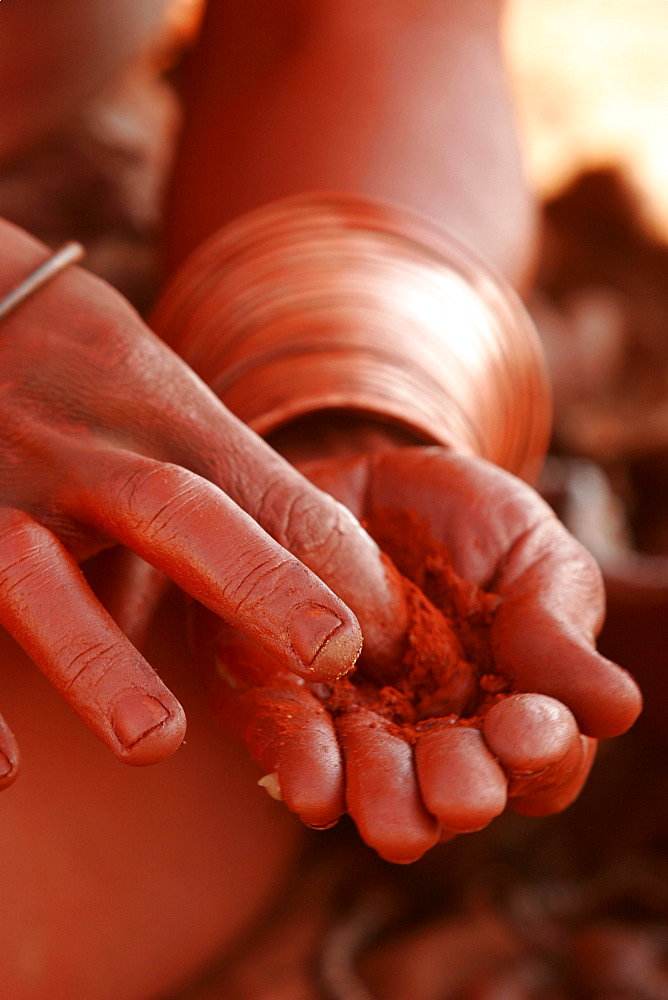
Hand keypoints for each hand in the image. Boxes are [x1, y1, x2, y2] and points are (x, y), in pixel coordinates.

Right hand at [0, 219, 411, 783]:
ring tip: (156, 742)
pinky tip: (10, 771)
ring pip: (36, 573)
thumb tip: (335, 569)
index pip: (261, 489)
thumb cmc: (72, 364)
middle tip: (334, 653)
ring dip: (98, 660)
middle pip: (173, 512)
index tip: (390, 635)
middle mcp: (79, 449)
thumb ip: (224, 472)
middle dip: (257, 583)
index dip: (332, 562)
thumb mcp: (153, 389)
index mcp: (156, 413)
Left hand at [196, 446, 641, 863]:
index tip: (527, 727)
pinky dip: (305, 773)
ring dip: (384, 802)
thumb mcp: (526, 551)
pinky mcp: (286, 709)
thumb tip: (616, 709)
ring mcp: (359, 730)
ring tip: (388, 812)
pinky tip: (313, 787)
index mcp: (515, 708)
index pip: (542, 762)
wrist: (364, 482)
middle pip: (458, 795)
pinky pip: (293, 754)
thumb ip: (558, 624)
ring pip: (377, 793)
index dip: (540, 754)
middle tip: (458, 791)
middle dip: (460, 792)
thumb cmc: (466, 523)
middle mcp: (438, 739)